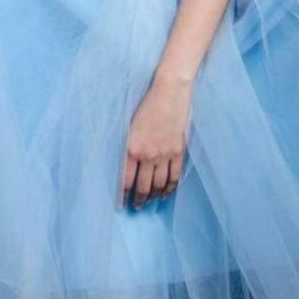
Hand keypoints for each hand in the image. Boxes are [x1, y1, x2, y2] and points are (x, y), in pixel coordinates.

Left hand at [122, 74, 192, 207]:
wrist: (169, 91)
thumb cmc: (145, 104)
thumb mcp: (128, 124)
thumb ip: (126, 146)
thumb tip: (123, 164)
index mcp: (131, 148)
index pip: (124, 180)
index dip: (122, 195)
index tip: (120, 204)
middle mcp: (148, 154)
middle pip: (142, 186)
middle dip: (138, 199)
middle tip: (136, 207)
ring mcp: (165, 154)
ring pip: (158, 184)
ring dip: (153, 196)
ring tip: (149, 202)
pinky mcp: (178, 151)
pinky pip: (174, 176)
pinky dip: (169, 188)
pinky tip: (165, 193)